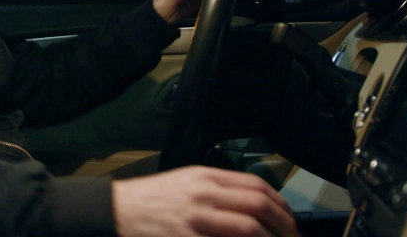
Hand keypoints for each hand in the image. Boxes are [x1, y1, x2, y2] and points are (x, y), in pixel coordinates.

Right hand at [112, 167, 299, 236]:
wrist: (117, 211)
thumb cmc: (152, 200)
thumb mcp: (186, 182)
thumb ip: (218, 190)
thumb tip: (253, 206)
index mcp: (206, 177)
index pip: (257, 186)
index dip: (282, 206)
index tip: (290, 221)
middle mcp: (204, 194)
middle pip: (259, 207)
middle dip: (284, 226)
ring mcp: (197, 219)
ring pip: (249, 228)